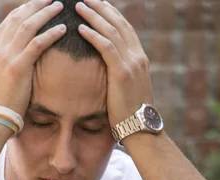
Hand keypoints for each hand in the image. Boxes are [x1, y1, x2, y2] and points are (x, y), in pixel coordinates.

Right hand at [0, 0, 65, 115]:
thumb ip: (2, 71)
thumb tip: (11, 70)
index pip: (6, 24)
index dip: (20, 12)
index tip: (32, 6)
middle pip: (17, 18)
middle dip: (34, 6)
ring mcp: (7, 57)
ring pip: (28, 26)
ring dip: (45, 13)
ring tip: (59, 6)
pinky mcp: (19, 67)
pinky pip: (38, 44)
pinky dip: (51, 34)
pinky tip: (63, 28)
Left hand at [76, 0, 152, 126]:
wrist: (140, 128)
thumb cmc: (130, 115)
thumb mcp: (127, 90)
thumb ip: (120, 76)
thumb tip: (108, 74)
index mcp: (139, 59)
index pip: (125, 28)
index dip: (111, 14)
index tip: (98, 4)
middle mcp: (137, 56)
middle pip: (119, 23)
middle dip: (102, 8)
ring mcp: (132, 63)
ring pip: (111, 31)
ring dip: (94, 16)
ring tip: (79, 6)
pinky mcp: (122, 73)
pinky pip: (106, 48)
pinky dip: (93, 35)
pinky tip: (81, 28)